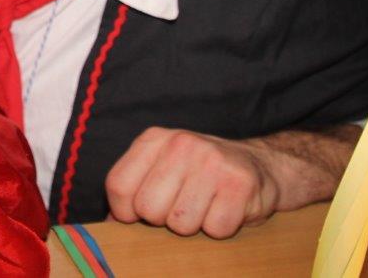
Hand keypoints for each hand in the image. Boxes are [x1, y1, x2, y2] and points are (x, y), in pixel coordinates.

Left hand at [105, 127, 279, 238]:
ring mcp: (212, 161)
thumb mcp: (161, 169)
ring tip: (205, 205)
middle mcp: (181, 144)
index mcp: (154, 139)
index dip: (125, 212)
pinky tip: (225, 208)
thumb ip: (132, 189)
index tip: (138, 216)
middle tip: (182, 206)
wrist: (258, 165)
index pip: (118, 185)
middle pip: (148, 208)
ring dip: (194, 225)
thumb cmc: (200, 174)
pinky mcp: (239, 183)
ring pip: (181, 223)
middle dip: (163, 219)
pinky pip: (215, 228)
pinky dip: (220, 229)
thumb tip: (109, 224)